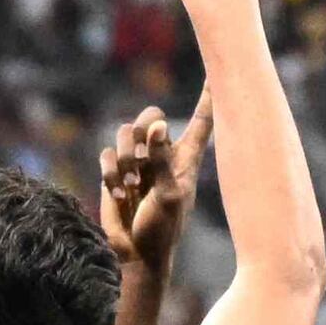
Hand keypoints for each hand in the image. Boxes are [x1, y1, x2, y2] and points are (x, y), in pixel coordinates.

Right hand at [98, 95, 208, 278]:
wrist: (137, 253)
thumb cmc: (163, 228)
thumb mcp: (169, 194)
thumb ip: (162, 159)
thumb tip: (155, 124)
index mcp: (187, 157)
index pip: (202, 119)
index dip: (209, 96)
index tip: (219, 71)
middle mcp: (163, 154)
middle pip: (150, 116)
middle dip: (140, 133)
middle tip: (141, 160)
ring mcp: (138, 162)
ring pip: (124, 133)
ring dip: (124, 158)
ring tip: (131, 185)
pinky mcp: (115, 173)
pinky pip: (106, 154)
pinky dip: (110, 173)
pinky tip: (120, 194)